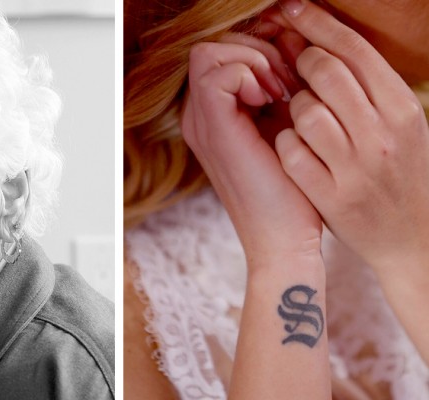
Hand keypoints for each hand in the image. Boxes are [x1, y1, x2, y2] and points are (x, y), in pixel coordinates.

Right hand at [182, 31, 320, 265]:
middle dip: (255, 51)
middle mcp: (198, 118)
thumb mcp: (284, 127)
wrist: (283, 238)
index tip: (288, 81)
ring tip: (279, 92)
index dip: (255, 54)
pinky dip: (250, 75)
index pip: (219, 54)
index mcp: (212, 118)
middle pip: (211, 47)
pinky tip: (272, 102)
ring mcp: (201, 123)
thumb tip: (289, 45)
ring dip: (252, 61)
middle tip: (285, 83)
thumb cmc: (291, 190)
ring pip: (209, 52)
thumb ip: (278, 88)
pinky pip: (218, 72)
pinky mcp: (213, 128)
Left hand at [274, 0, 428, 271]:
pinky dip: (286, 143)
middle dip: (300, 62)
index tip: (292, 8)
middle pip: (327, 73)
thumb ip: (362, 85)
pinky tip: (295, 149)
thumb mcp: (398, 124)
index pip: (356, 51)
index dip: (318, 24)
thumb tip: (309, 41)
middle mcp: (384, 136)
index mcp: (404, 109)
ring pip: (304, 111)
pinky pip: (291, 150)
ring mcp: (356, 168)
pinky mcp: (331, 196)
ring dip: (293, 108)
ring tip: (302, 118)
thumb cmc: (397, 173)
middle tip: (293, 66)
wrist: (409, 240)